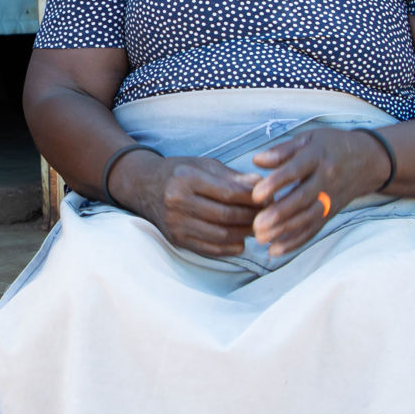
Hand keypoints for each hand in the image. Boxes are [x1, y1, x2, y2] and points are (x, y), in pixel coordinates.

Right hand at [118, 152, 261, 257]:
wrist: (144, 186)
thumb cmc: (179, 172)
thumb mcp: (203, 165)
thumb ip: (233, 177)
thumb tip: (262, 187)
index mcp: (186, 178)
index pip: (228, 193)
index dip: (253, 198)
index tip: (270, 198)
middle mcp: (177, 202)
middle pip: (226, 215)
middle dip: (253, 217)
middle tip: (270, 215)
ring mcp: (175, 224)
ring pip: (220, 235)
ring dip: (245, 234)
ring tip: (259, 228)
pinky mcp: (176, 239)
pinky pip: (209, 249)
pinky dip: (230, 248)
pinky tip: (241, 241)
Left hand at [247, 128, 388, 255]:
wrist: (368, 160)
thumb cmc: (330, 146)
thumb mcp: (308, 138)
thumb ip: (282, 150)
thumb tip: (257, 160)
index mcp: (317, 157)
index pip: (296, 170)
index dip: (276, 183)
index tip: (256, 195)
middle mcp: (326, 180)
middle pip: (303, 199)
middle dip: (280, 214)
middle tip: (257, 225)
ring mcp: (330, 199)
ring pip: (308, 218)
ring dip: (285, 231)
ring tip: (261, 238)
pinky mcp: (331, 213)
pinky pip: (313, 229)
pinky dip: (295, 241)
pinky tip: (276, 250)